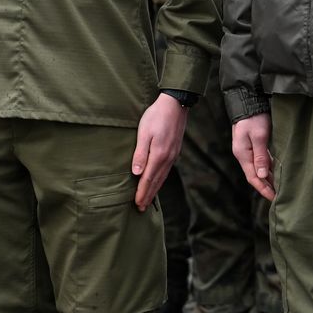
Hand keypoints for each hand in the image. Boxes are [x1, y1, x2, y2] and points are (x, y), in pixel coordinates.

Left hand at [132, 94, 189, 209]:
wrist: (176, 104)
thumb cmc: (156, 116)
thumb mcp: (144, 133)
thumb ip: (140, 154)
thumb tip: (136, 173)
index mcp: (159, 155)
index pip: (148, 179)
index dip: (142, 192)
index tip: (136, 204)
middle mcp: (168, 158)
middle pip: (157, 181)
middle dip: (148, 195)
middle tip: (141, 208)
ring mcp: (173, 155)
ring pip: (163, 177)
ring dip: (155, 189)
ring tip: (148, 199)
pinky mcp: (175, 150)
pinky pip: (167, 170)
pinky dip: (161, 180)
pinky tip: (158, 181)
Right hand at [231, 113, 275, 201]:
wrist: (249, 102)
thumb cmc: (254, 118)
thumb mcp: (259, 136)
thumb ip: (260, 156)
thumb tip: (261, 176)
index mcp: (243, 154)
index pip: (252, 177)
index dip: (263, 189)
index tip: (273, 198)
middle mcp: (244, 154)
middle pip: (255, 175)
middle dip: (266, 186)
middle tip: (279, 197)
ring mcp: (249, 150)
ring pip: (259, 168)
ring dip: (268, 178)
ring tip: (280, 187)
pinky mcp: (255, 144)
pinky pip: (262, 160)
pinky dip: (269, 168)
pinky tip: (277, 172)